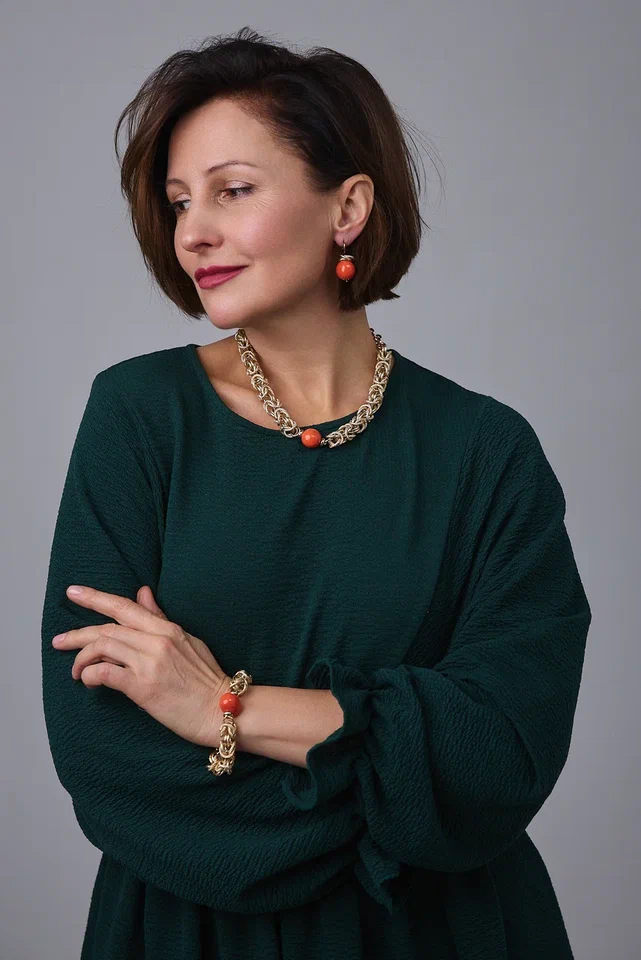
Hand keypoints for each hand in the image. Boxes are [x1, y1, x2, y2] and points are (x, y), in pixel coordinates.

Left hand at [52, 584, 229, 747]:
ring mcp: (150, 663)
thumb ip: (160, 618)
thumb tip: (142, 592)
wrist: (221, 709)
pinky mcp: (143, 687)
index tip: (73, 592)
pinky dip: (90, 675)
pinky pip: (105, 673)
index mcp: (167, 628)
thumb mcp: (187, 640)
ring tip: (75, 671)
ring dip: (81, 658)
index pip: (124, 606)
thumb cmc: (206, 679)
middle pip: (107, 627)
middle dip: (77, 633)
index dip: (95, 597)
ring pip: (102, 646)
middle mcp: (157, 640)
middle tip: (58, 640)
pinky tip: (88, 681)